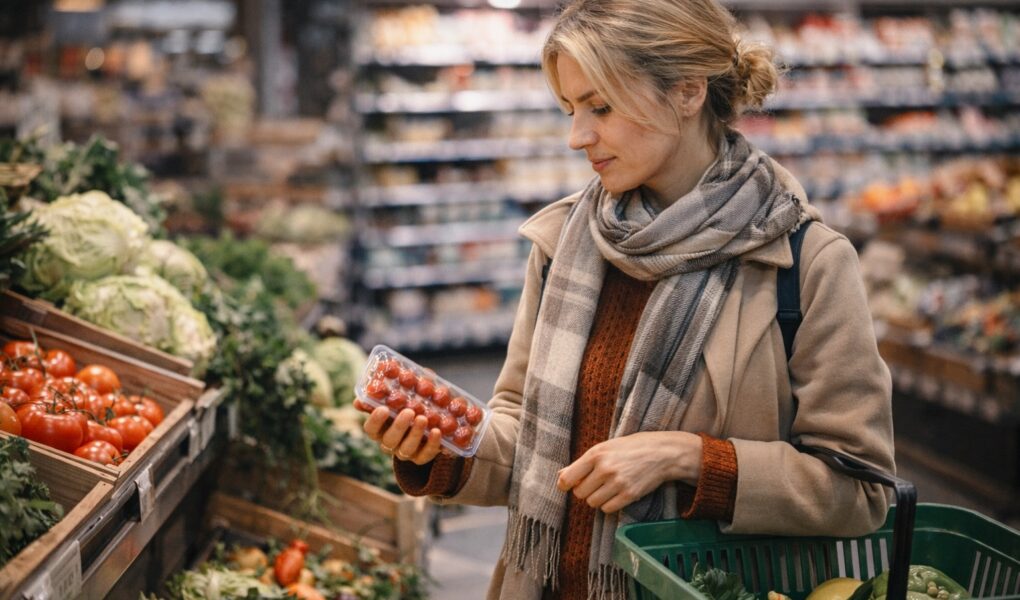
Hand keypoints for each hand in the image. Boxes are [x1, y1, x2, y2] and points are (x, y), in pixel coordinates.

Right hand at [354, 398, 442, 464]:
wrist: (429, 420)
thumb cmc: (407, 404)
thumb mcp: (398, 396)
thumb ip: (384, 393)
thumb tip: (364, 395)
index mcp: (380, 429)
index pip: (371, 429)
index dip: (375, 421)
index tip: (384, 408)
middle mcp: (390, 443)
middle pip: (389, 440)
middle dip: (399, 426)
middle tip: (409, 411)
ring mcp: (404, 452)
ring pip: (406, 449)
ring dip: (415, 434)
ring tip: (423, 418)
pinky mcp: (421, 457)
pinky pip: (425, 455)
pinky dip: (432, 444)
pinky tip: (437, 431)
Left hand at [556, 431, 702, 513]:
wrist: (661, 452)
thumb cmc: (630, 448)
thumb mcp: (604, 448)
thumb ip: (582, 463)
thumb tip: (560, 475)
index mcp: (595, 454)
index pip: (568, 478)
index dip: (565, 485)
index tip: (568, 486)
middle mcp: (605, 469)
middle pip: (580, 493)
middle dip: (585, 491)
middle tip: (595, 484)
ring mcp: (617, 483)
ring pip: (593, 503)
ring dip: (597, 499)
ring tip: (607, 488)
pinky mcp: (629, 495)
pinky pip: (607, 509)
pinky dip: (608, 505)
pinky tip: (615, 494)